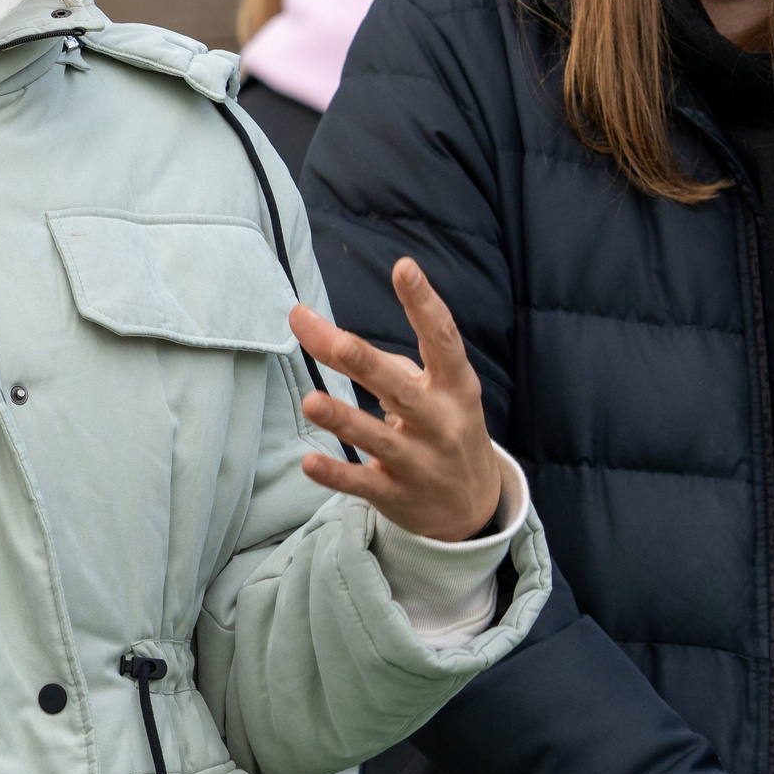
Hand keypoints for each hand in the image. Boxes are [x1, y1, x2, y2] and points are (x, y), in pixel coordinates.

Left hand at [289, 257, 503, 540]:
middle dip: (370, 365)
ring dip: (345, 420)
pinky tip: (309, 462)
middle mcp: (442, 422)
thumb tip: (302, 318)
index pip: (443, 339)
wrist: (471, 505)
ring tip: (311, 402)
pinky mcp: (398, 495)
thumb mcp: (418, 385)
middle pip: (402, 389)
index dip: (425, 304)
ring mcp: (421, 462)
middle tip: (340, 343)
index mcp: (455, 386)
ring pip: (380, 440)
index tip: (404, 268)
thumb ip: (360, 354)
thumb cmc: (437, 423)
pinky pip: (364, 483)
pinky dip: (336, 473)